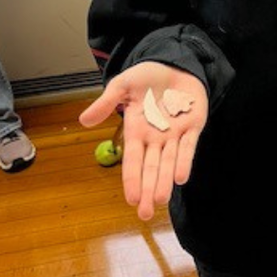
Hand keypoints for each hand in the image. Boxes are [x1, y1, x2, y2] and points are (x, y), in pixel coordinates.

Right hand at [79, 62, 208, 220]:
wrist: (174, 63)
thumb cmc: (147, 76)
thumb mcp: (123, 85)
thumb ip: (106, 102)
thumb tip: (83, 121)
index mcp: (136, 130)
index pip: (133, 159)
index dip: (131, 179)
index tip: (130, 199)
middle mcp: (155, 138)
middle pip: (151, 168)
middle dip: (148, 190)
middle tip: (144, 213)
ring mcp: (175, 134)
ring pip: (169, 162)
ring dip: (164, 181)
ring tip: (160, 200)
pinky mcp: (193, 126)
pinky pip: (189, 146)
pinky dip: (185, 161)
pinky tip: (180, 178)